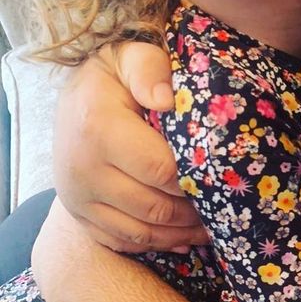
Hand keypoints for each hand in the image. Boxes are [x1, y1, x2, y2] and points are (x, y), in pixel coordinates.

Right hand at [54, 42, 207, 252]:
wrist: (72, 96)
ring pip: (140, 232)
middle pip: (154, 207)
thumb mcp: (131, 57)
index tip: (226, 180)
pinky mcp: (77, 214)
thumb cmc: (113, 74)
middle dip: (195, 212)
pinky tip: (183, 237)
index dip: (197, 180)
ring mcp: (76, 197)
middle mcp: (82, 170)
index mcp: (99, 131)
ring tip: (212, 227)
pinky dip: (155, 244)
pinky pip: (121, 241)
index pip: (161, 170)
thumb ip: (150, 71)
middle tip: (228, 208)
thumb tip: (168, 100)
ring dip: (180, 234)